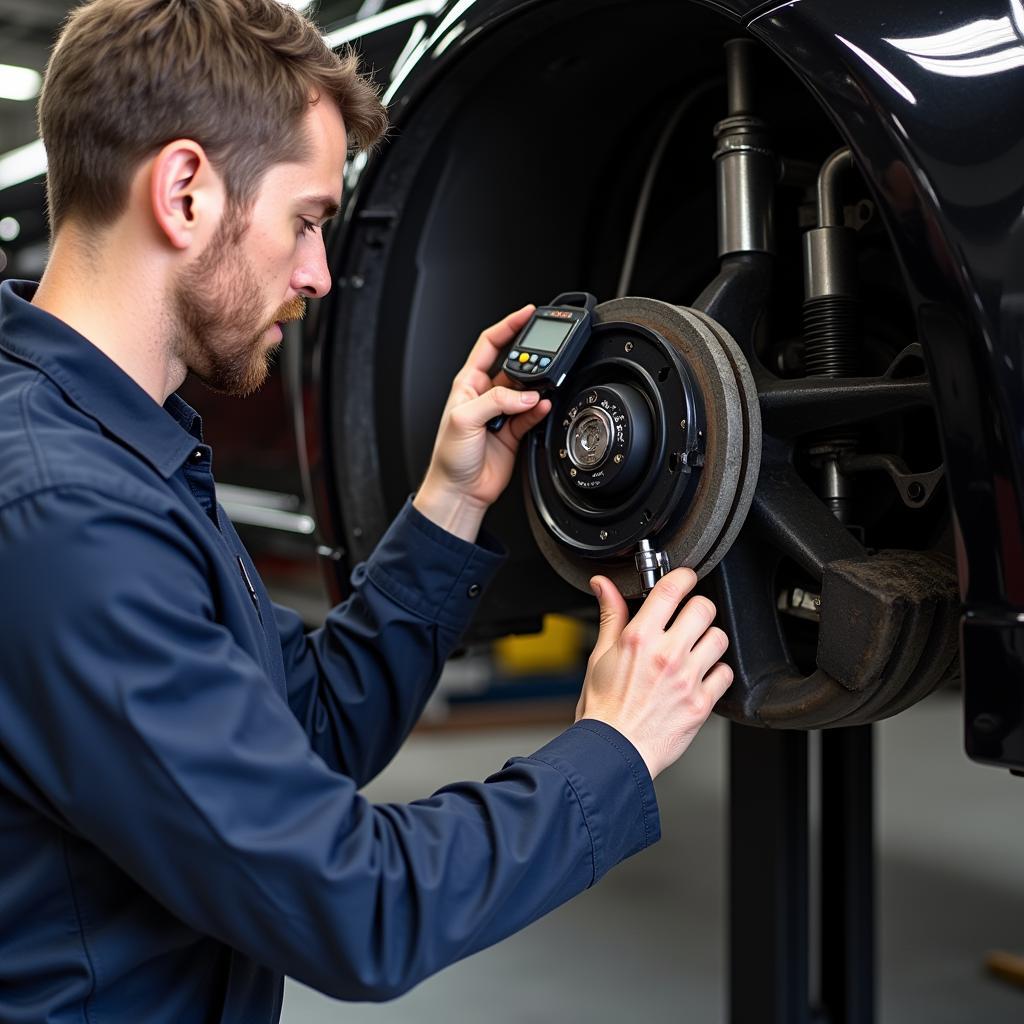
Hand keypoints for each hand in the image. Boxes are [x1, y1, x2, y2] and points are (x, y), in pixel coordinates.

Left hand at [414, 305, 551, 540]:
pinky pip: (532, 414)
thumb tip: (524, 394)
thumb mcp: (463, 420)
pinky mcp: (514, 432)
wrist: (459, 491)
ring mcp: (501, 413)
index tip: (527, 314)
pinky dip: (540, 410)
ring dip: (536, 390)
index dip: (508, 326)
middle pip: (515, 366)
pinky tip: (542, 408)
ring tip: (541, 392)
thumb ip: (495, 402)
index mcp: (467, 383)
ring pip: (527, 391)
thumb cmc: (449, 458)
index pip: (490, 344)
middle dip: (531, 361)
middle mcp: (485, 395)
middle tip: (544, 360)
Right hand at [576, 569, 733, 778]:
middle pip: (704, 608)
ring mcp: (687, 679)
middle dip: (698, 608)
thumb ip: (611, 615)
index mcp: (639, 638)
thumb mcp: (599, 655)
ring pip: (719, 638)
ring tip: (695, 649)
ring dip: (709, 640)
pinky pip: (725, 673)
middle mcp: (666, 654)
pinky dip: (716, 672)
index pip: (672, 589)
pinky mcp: (701, 703)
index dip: (683, 575)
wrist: (613, 752)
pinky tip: (701, 676)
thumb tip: (604, 585)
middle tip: (689, 618)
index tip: (685, 578)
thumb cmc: (603, 708)